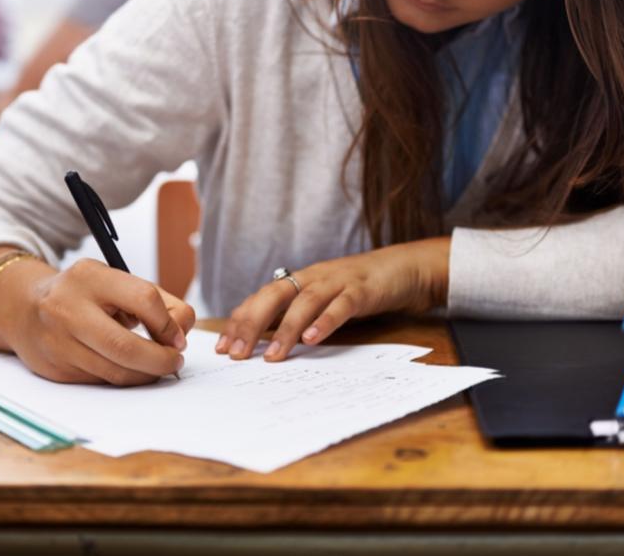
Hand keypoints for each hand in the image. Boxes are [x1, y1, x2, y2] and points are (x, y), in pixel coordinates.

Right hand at [0, 257, 194, 385]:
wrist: (25, 309)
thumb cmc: (83, 295)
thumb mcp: (115, 282)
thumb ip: (156, 301)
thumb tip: (182, 332)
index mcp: (90, 277)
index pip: (144, 299)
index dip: (168, 324)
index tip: (178, 338)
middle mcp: (69, 308)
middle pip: (127, 346)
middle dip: (160, 361)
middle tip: (174, 362)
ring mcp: (58, 341)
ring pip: (115, 372)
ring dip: (145, 375)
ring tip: (156, 367)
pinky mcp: (56, 368)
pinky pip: (101, 382)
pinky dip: (122, 379)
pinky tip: (128, 369)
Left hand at [218, 237, 450, 361]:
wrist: (401, 267)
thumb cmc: (355, 288)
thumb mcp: (320, 299)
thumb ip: (295, 314)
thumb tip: (263, 341)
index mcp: (297, 281)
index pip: (260, 299)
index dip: (239, 320)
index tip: (222, 347)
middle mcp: (311, 278)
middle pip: (273, 296)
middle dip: (251, 324)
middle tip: (236, 354)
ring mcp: (336, 282)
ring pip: (304, 303)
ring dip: (285, 330)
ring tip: (272, 357)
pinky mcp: (362, 290)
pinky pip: (341, 306)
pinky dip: (325, 322)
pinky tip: (312, 340)